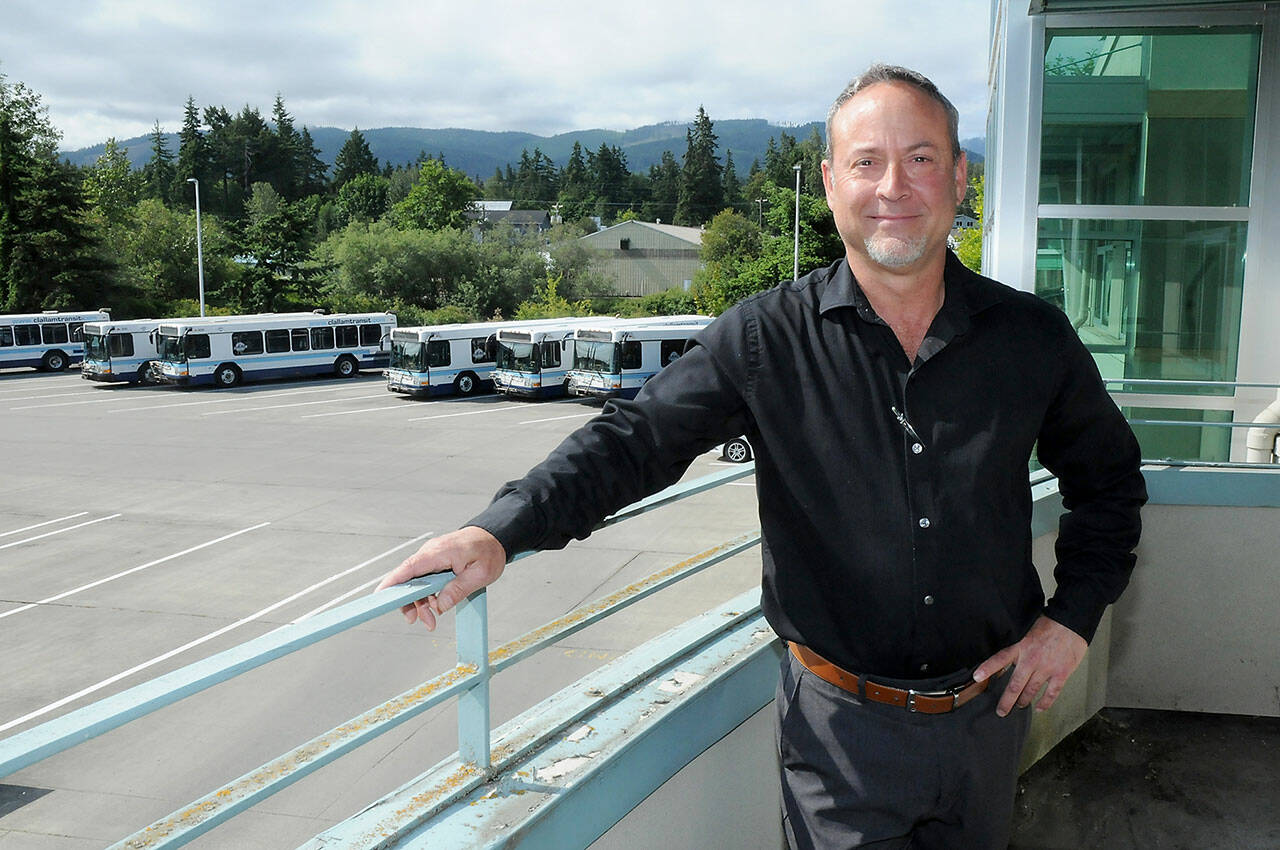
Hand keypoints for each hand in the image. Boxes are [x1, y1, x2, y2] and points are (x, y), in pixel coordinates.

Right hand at [375, 526, 506, 630]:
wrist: (495, 536)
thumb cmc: (489, 550)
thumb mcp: (480, 574)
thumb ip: (458, 589)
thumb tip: (440, 605)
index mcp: (439, 553)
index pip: (409, 568)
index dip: (392, 582)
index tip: (380, 596)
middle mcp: (431, 553)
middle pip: (409, 579)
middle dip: (410, 602)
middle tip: (421, 621)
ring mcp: (431, 557)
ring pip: (416, 583)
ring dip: (421, 603)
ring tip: (431, 620)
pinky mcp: (435, 562)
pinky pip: (424, 580)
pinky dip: (427, 595)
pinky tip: (435, 606)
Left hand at [973, 615, 1086, 716]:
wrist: (1071, 622)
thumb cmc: (1050, 625)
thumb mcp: (1027, 633)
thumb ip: (1017, 648)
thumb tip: (1006, 663)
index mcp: (1021, 647)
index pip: (999, 659)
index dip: (987, 668)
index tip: (977, 677)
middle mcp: (1031, 660)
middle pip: (1015, 684)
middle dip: (1006, 701)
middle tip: (1001, 711)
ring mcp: (1046, 668)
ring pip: (1031, 690)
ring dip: (1023, 701)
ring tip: (1019, 706)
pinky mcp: (1061, 673)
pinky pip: (1051, 693)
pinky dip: (1045, 703)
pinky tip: (1039, 708)